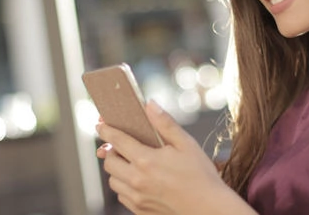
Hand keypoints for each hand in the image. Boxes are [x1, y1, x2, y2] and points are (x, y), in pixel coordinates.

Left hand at [96, 100, 252, 214]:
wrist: (208, 208)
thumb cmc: (201, 175)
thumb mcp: (187, 144)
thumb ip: (165, 123)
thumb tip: (149, 105)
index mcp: (146, 160)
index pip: (117, 141)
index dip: (107, 130)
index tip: (100, 124)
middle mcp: (137, 180)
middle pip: (109, 162)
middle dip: (110, 150)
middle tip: (120, 145)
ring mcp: (136, 197)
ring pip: (113, 180)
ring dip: (117, 169)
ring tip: (131, 162)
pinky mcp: (139, 210)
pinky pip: (121, 195)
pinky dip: (124, 185)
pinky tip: (139, 179)